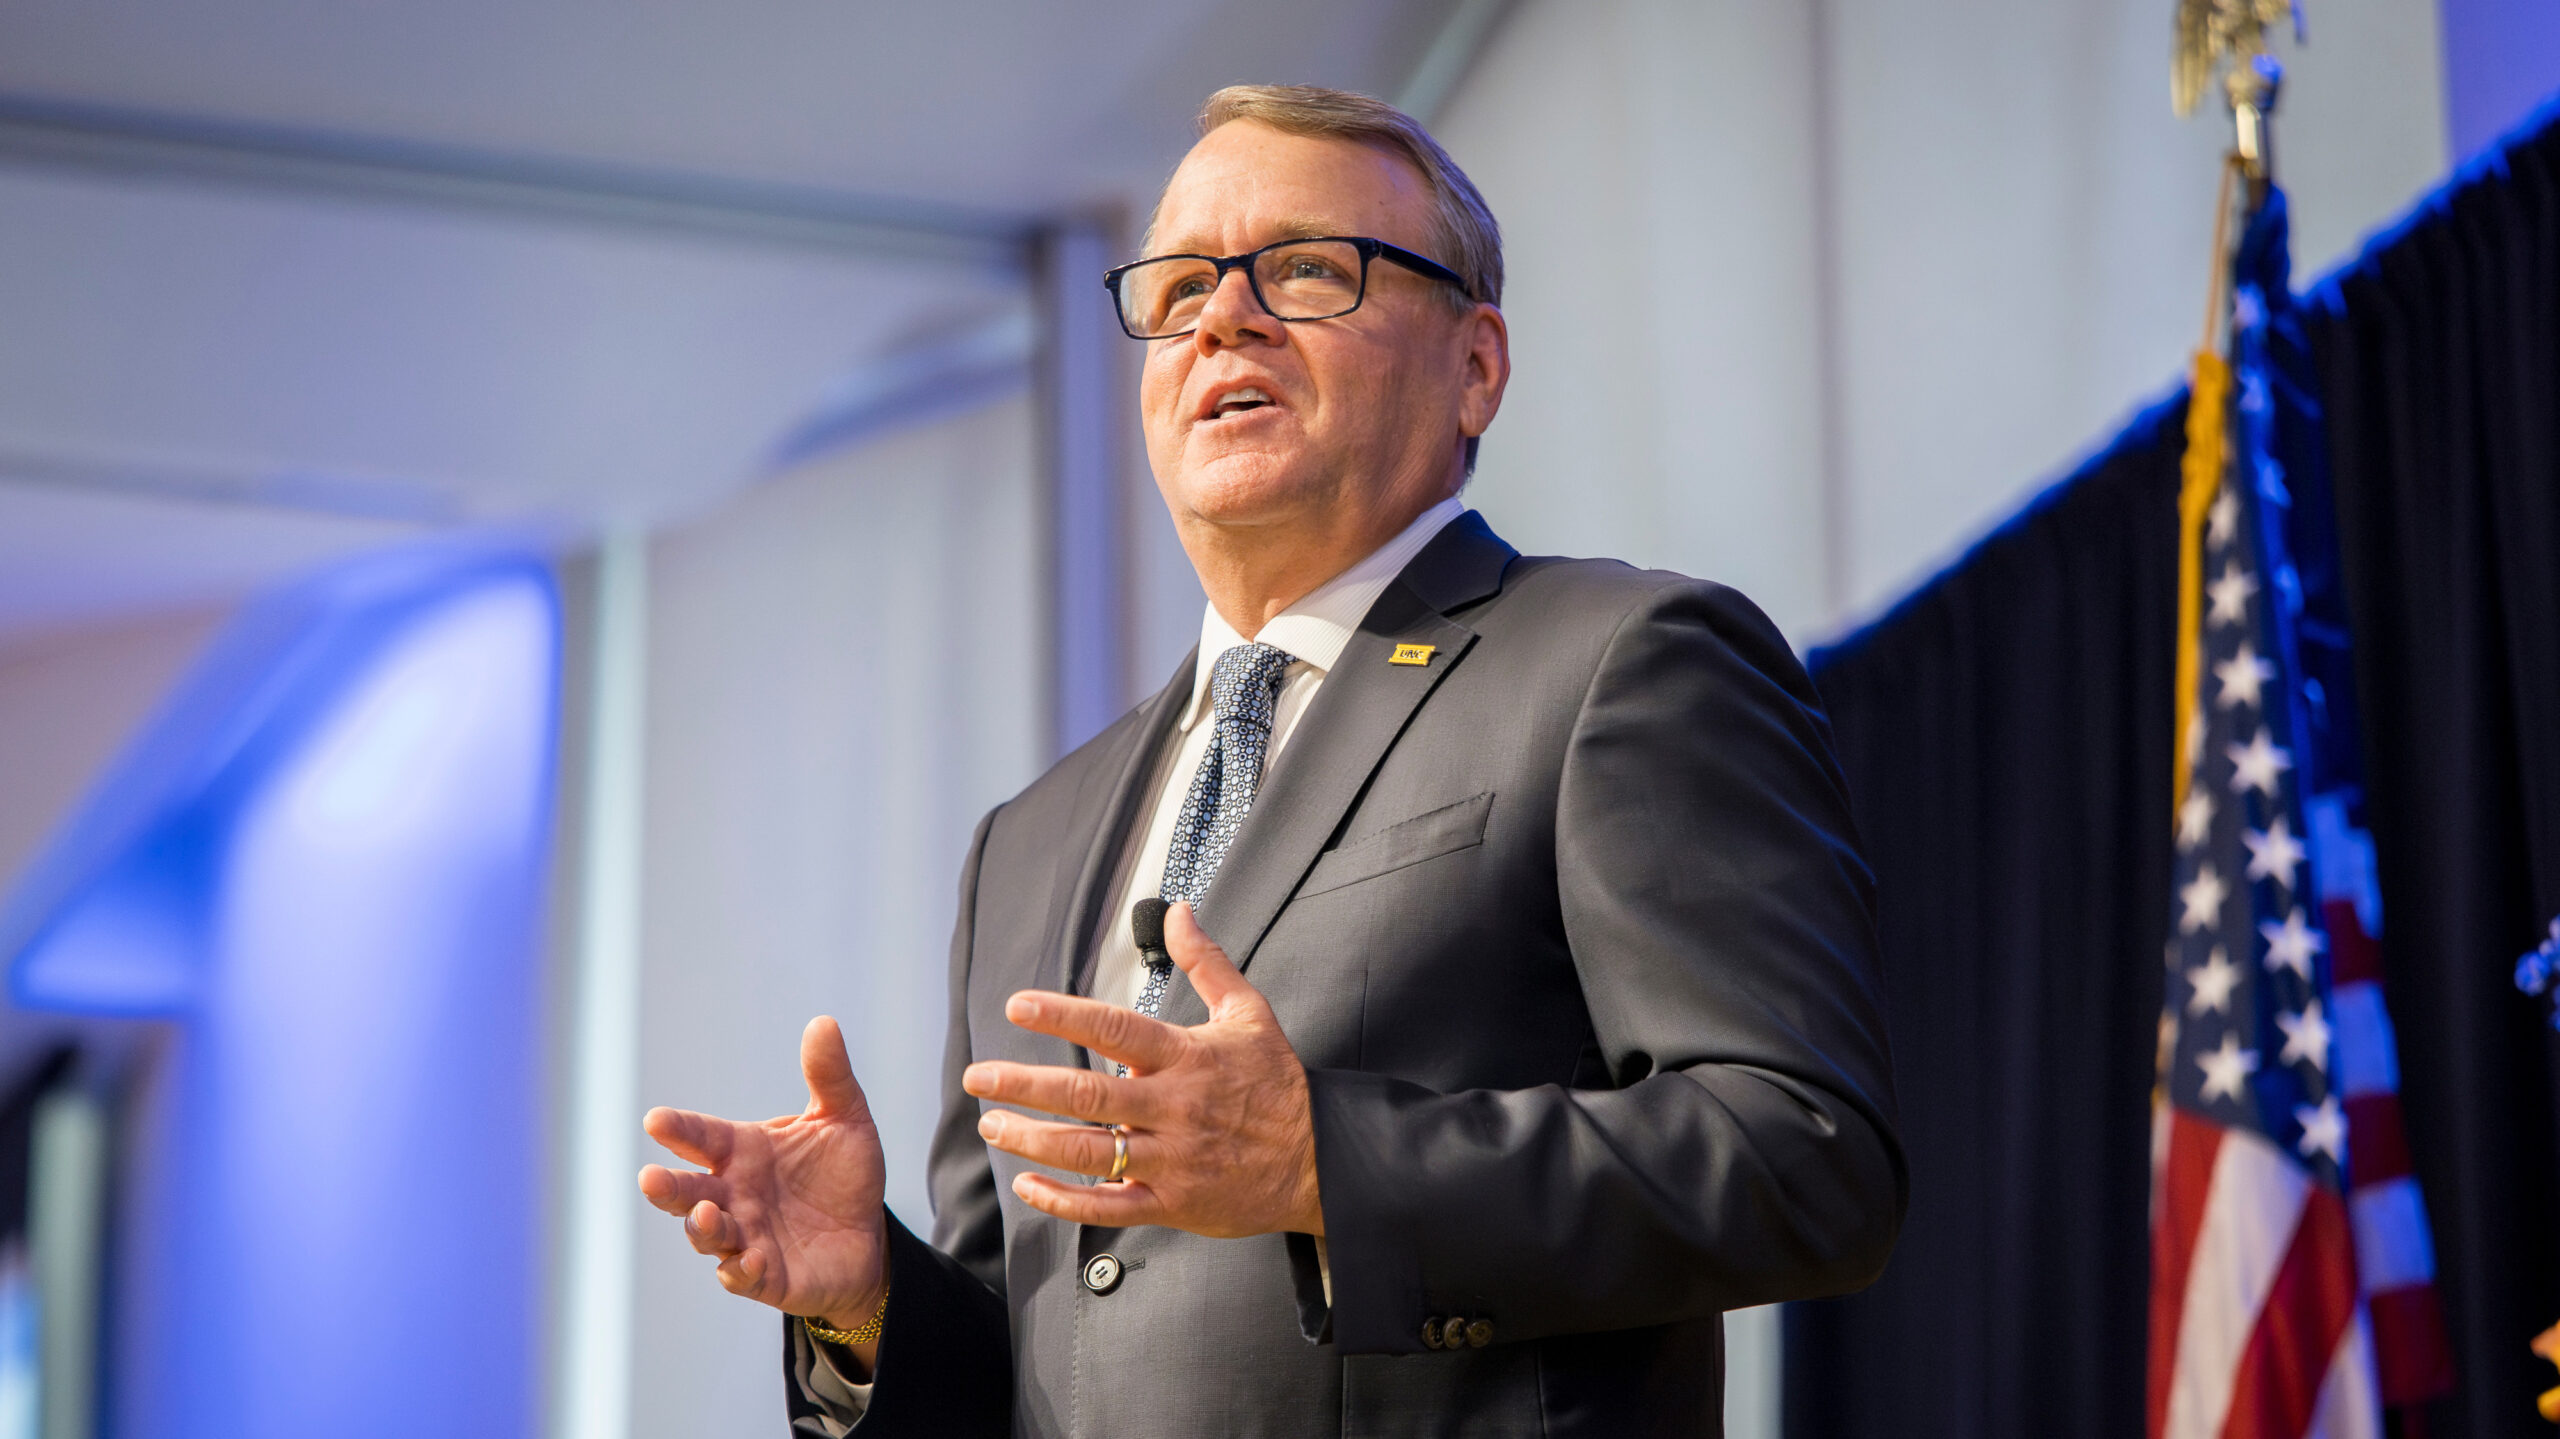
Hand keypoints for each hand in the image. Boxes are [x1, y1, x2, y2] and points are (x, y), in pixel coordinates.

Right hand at [638, 1016, 889, 1363]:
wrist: (868, 1235)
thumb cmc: (842, 1174)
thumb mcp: (844, 1119)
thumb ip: (829, 1077)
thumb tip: (823, 1023)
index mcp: (743, 1152)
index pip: (701, 1136)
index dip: (678, 1128)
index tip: (655, 1120)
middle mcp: (734, 1195)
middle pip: (689, 1191)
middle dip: (668, 1187)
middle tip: (650, 1179)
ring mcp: (745, 1238)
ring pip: (708, 1236)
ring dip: (703, 1228)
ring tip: (708, 1215)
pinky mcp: (766, 1278)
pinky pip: (743, 1278)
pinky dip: (741, 1272)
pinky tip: (748, 1262)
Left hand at [962, 902, 1322, 1236]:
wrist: (1321, 1158)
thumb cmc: (1278, 1084)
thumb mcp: (1250, 1013)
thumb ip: (1206, 962)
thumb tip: (1179, 910)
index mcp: (1186, 1058)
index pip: (1116, 1028)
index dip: (1064, 1014)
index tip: (1018, 1005)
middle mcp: (1174, 1107)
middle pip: (1088, 1095)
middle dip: (1025, 1085)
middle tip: (979, 1076)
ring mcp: (1172, 1160)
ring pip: (1090, 1152)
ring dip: (1033, 1139)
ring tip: (993, 1125)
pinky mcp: (1174, 1204)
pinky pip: (1111, 1207)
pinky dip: (1065, 1199)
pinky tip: (1030, 1184)